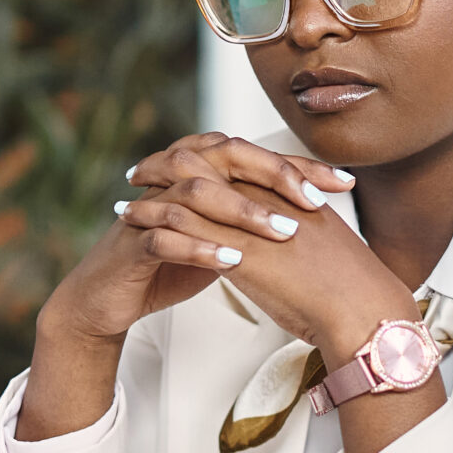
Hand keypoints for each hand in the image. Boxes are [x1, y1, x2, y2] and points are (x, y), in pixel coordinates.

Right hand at [19, 135, 358, 441]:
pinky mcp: (133, 241)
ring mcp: (150, 206)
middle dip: (273, 175)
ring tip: (283, 232)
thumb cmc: (167, 263)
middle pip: (225, 156)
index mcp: (199, 170)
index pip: (255, 155)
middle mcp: (173, 178)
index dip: (300, 166)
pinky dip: (201, 248)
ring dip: (243, 212)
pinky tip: (233, 261)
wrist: (108, 297)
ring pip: (197, 193)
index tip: (345, 182)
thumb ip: (253, 219)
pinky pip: (166, 236)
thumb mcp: (219, 237)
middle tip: (313, 200)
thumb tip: (311, 217)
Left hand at [121, 140, 413, 363]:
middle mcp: (268, 197)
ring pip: (189, 192)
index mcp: (290, 192)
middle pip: (207, 163)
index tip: (178, 161)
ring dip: (154, 194)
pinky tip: (134, 228)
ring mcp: (252, 221)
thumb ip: (305, 232)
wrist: (362, 310)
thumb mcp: (325, 247)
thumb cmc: (352, 290)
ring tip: (126, 202)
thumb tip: (292, 235)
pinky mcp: (239, 249)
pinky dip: (155, 223)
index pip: (237, 161)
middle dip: (168, 164)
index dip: (204, 159)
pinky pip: (186, 227)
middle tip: (141, 171)